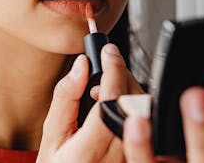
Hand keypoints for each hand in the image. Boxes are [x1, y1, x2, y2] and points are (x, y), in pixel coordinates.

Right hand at [36, 43, 142, 162]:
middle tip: (106, 69)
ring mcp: (133, 159)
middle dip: (122, 76)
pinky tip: (123, 111)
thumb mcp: (52, 134)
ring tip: (108, 94)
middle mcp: (118, 157)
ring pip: (146, 112)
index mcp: (90, 150)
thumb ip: (66, 97)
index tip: (108, 51)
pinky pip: (151, 126)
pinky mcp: (140, 159)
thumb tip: (81, 65)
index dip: (112, 66)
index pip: (112, 96)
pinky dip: (140, 109)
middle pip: (134, 101)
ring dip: (131, 92)